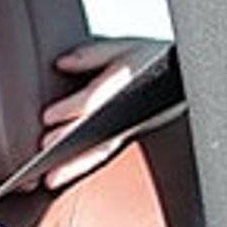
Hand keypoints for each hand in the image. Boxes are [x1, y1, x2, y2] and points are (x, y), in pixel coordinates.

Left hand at [36, 37, 169, 189]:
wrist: (181, 79)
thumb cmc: (150, 61)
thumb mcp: (124, 49)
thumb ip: (92, 55)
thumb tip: (62, 63)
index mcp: (129, 83)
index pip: (97, 98)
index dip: (72, 108)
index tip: (48, 116)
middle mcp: (129, 111)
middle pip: (98, 130)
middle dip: (70, 141)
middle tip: (45, 147)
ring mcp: (128, 128)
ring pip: (101, 150)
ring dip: (74, 165)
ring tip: (51, 177)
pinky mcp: (124, 139)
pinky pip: (102, 156)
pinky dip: (80, 168)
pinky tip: (58, 177)